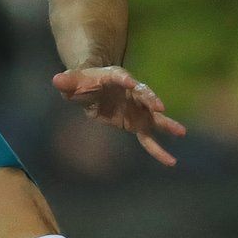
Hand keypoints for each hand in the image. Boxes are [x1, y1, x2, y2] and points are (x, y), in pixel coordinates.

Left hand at [52, 65, 186, 166]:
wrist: (92, 86)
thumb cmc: (83, 81)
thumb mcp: (72, 80)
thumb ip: (67, 81)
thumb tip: (57, 80)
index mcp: (116, 77)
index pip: (122, 77)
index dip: (126, 80)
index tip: (131, 82)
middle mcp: (132, 91)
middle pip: (143, 95)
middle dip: (150, 99)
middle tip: (159, 106)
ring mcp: (136, 108)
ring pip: (153, 117)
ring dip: (166, 124)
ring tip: (181, 131)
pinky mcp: (135, 124)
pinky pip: (148, 139)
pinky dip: (158, 150)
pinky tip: (171, 161)